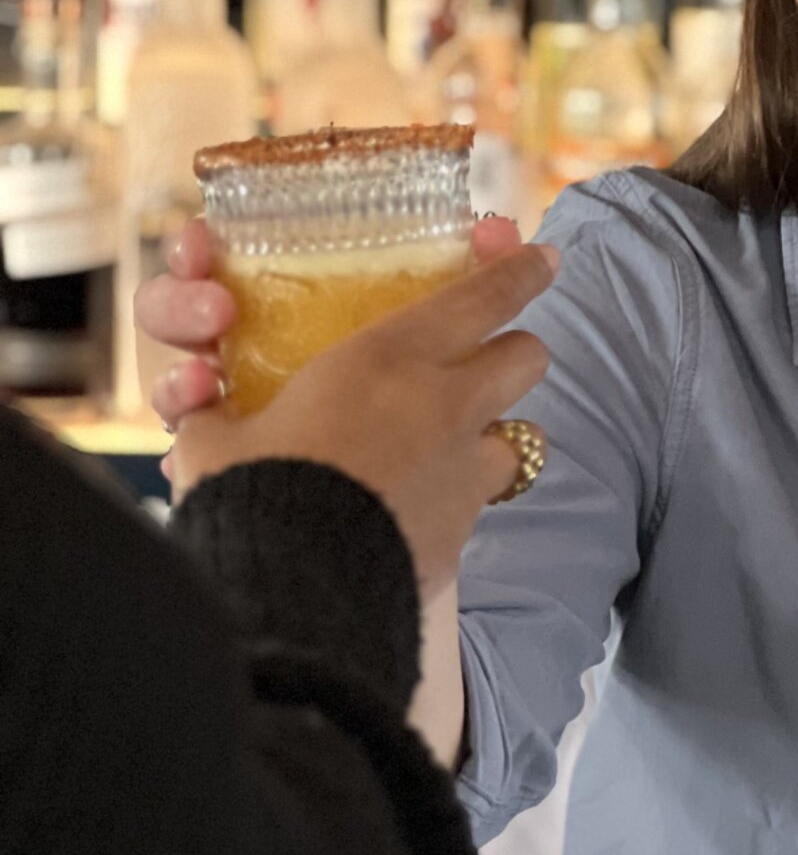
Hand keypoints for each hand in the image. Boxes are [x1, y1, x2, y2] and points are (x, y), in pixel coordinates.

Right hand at [161, 234, 557, 601]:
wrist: (290, 597)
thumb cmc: (249, 494)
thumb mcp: (217, 439)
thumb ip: (221, 411)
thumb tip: (200, 403)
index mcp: (389, 359)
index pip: (481, 296)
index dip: (516, 272)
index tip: (541, 258)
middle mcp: (444, 408)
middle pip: (528, 357)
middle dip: (515, 352)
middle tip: (492, 357)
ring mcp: (465, 475)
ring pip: (521, 437)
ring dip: (494, 435)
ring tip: (458, 446)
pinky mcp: (463, 535)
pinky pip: (479, 505)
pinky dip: (460, 500)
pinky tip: (423, 508)